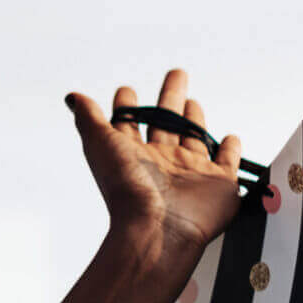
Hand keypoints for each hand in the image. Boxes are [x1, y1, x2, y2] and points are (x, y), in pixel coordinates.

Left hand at [64, 69, 243, 278]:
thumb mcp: (100, 144)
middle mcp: (161, 161)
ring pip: (194, 138)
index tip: (126, 91)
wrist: (159, 228)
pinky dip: (230, 149)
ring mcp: (191, 172)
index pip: (129, 123)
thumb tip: (72, 97)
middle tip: (177, 74)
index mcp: (133, 153)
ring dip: (194, 119)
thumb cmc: (127, 188)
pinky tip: (230, 138)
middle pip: (167, 121)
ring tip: (193, 103)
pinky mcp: (220, 184)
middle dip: (170, 97)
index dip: (127, 106)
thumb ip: (88, 118)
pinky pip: (227, 162)